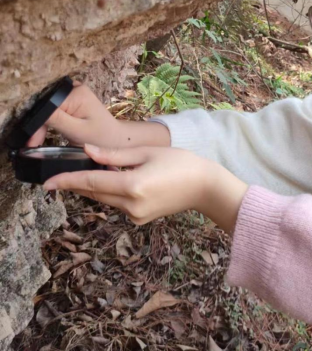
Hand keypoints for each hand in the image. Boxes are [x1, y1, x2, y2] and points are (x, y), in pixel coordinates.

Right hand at [27, 81, 120, 147]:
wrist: (114, 138)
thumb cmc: (100, 136)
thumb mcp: (76, 130)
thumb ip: (56, 119)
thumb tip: (35, 112)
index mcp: (76, 93)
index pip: (47, 104)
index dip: (37, 122)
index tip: (32, 140)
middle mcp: (74, 87)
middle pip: (46, 103)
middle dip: (38, 123)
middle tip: (34, 142)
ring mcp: (73, 92)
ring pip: (48, 105)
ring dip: (42, 122)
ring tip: (38, 139)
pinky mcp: (72, 99)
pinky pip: (53, 106)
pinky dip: (48, 119)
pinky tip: (45, 130)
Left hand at [43, 144, 248, 231]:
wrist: (205, 188)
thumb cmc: (181, 163)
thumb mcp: (148, 153)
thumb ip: (114, 155)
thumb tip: (88, 151)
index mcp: (132, 186)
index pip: (91, 182)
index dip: (67, 180)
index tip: (47, 183)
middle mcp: (131, 205)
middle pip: (95, 193)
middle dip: (78, 183)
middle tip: (62, 175)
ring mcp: (136, 215)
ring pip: (105, 200)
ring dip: (96, 187)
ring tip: (94, 173)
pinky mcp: (141, 219)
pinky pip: (118, 205)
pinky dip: (112, 193)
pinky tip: (120, 182)